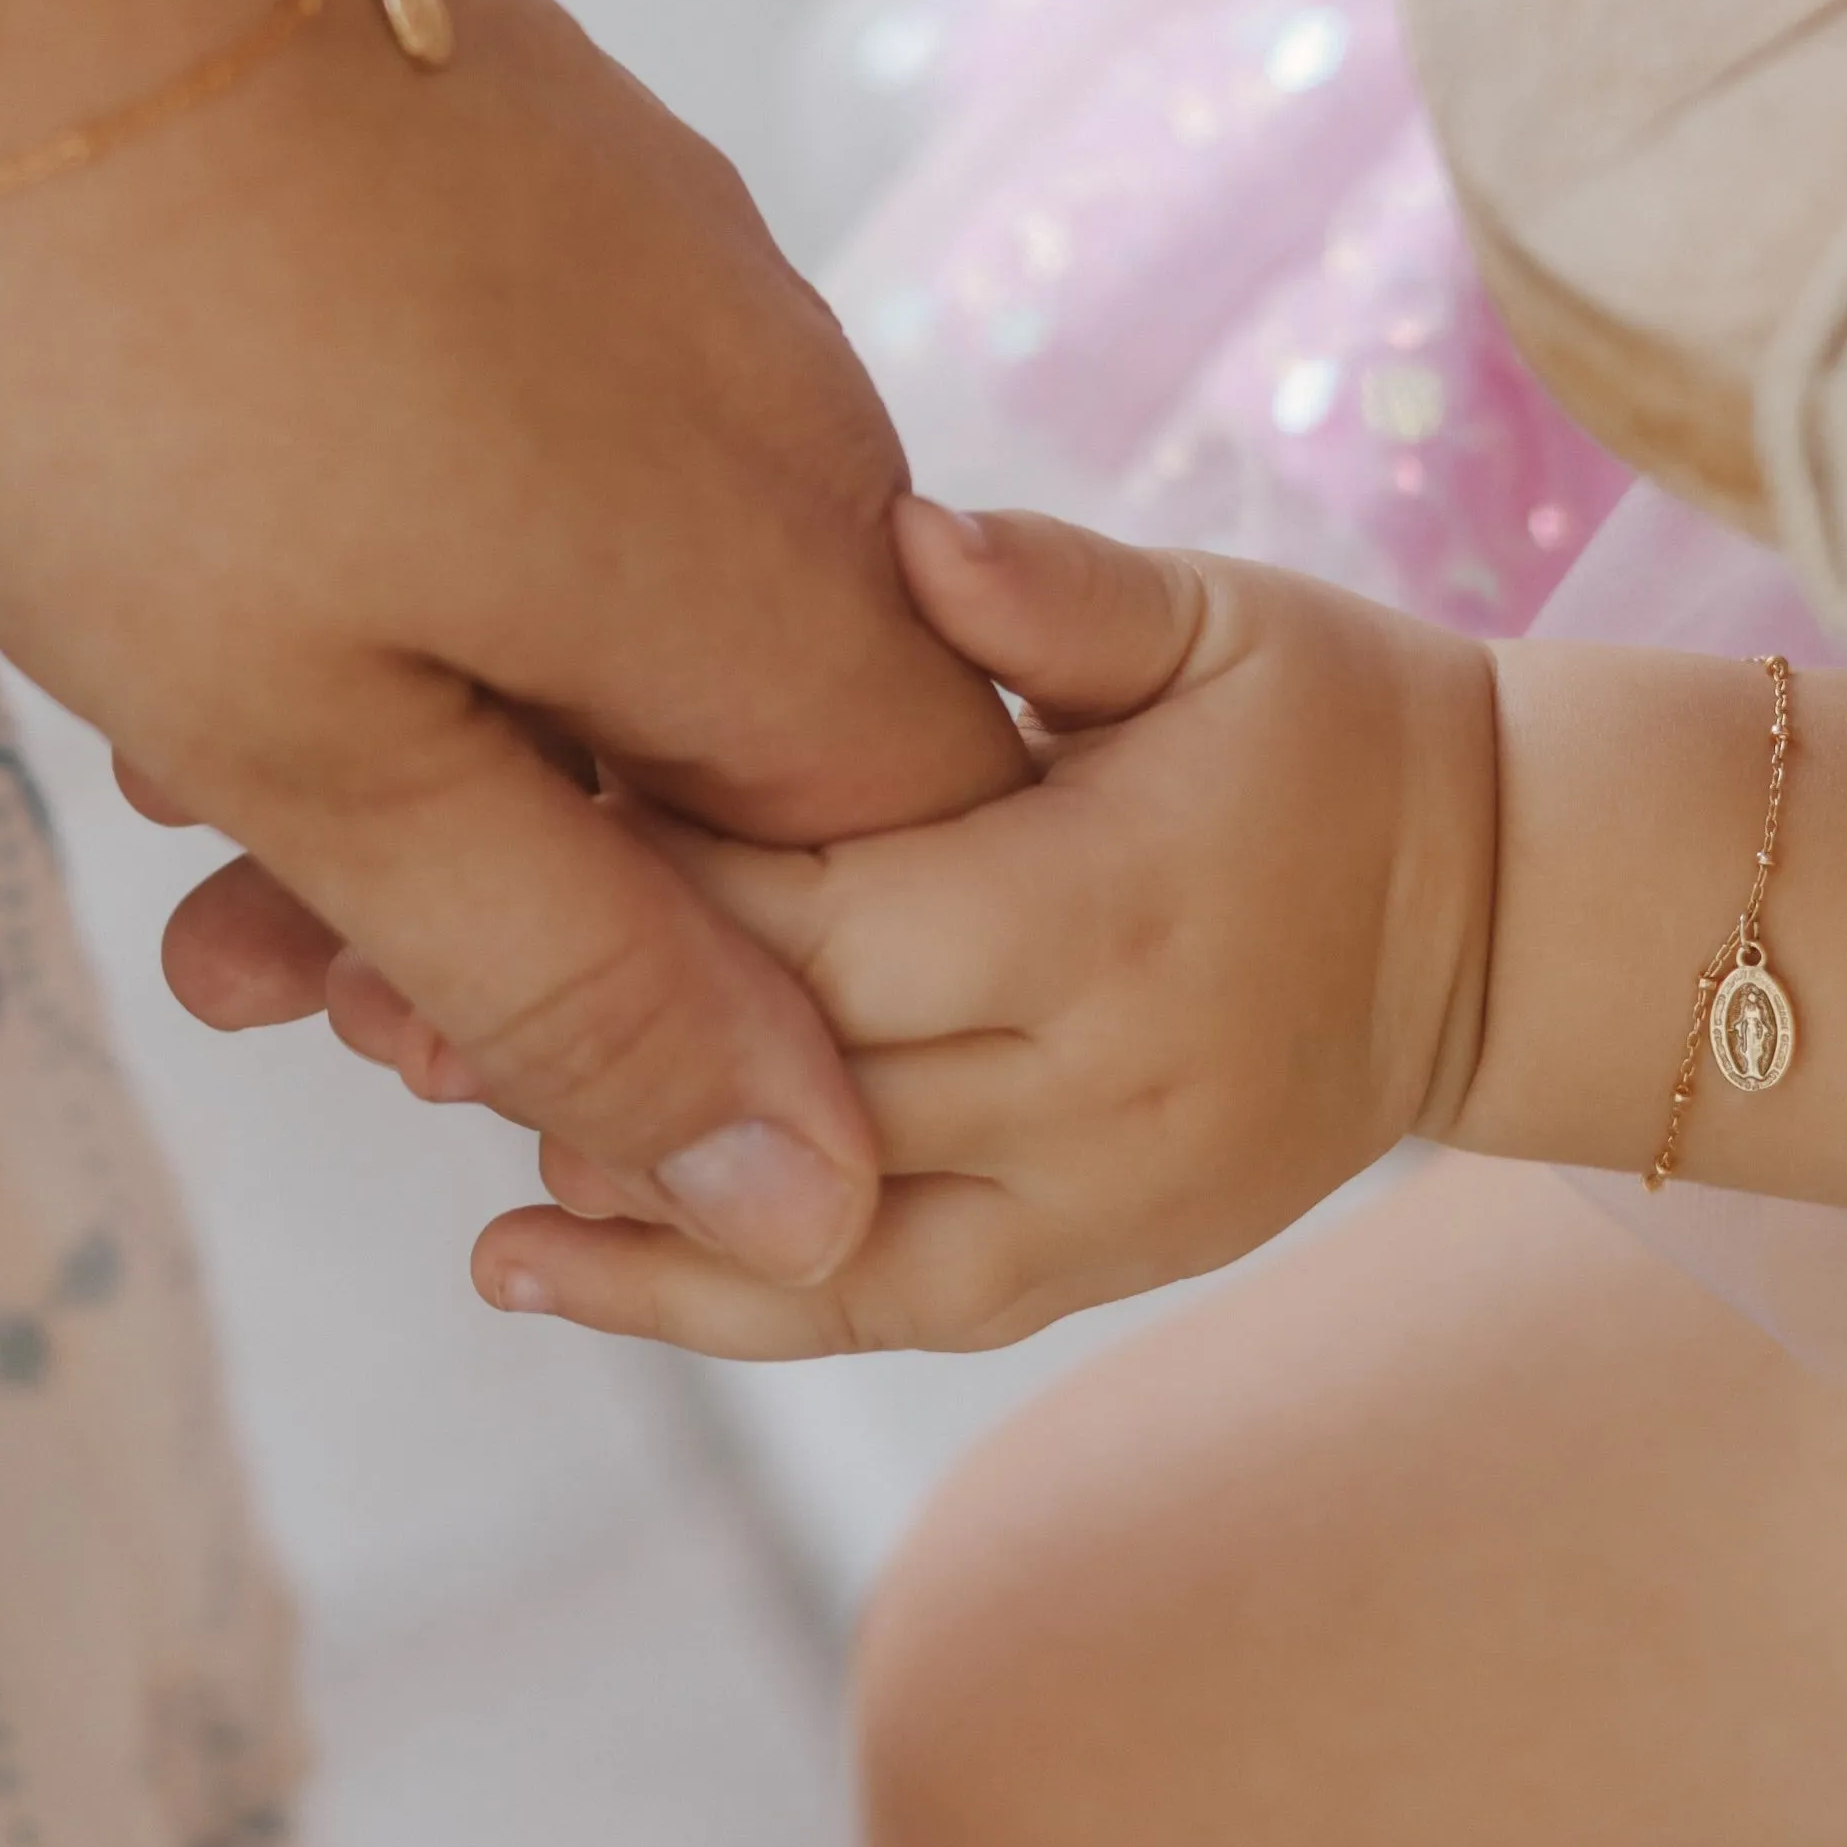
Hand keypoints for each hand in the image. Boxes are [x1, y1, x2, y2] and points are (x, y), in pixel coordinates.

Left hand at [0, 0, 1025, 1288]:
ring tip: (187, 767)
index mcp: (769, 595)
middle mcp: (783, 432)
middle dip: (510, 892)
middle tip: (260, 947)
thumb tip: (812, 1190)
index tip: (461, 1041)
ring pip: (615, 602)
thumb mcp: (327, 748)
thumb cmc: (135, 361)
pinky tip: (221, 567)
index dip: (710, 1019)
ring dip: (429, 734)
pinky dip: (415, 566)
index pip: (894, 885)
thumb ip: (574, 980)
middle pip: (735, 756)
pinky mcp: (576, 194)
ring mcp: (682, 288)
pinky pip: (559, 450)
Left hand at [431, 501, 1497, 1354]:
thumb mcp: (1220, 622)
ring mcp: (1093, 1198)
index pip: (813, 905)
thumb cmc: (1333, 726)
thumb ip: (1055, 596)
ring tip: (410, 1112)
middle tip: (343, 985)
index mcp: (1100, 904)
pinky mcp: (1087, 1264)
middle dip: (564, 1018)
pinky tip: (530, 1264)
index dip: (629, 871)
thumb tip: (904, 538)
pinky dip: (696, 1299)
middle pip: (774, 1058)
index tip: (459, 816)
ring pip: (800, 1220)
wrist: (1502, 916)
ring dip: (599, 1176)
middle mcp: (1090, 1079)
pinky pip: (870, 1308)